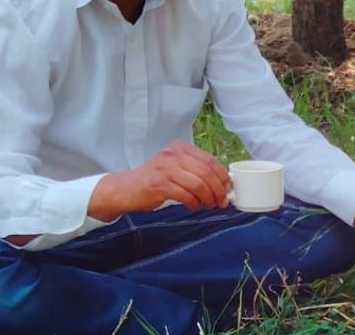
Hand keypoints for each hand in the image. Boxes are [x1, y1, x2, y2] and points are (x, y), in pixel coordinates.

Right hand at [90, 140, 230, 220]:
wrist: (126, 188)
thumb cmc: (155, 179)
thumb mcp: (175, 166)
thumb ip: (195, 169)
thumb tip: (222, 182)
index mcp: (180, 147)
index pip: (210, 160)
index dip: (222, 176)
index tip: (228, 188)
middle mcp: (173, 155)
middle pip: (206, 172)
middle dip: (218, 189)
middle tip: (221, 201)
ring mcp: (165, 168)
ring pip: (198, 184)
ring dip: (207, 198)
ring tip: (208, 205)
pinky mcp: (159, 184)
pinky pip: (186, 195)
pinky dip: (194, 203)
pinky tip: (194, 206)